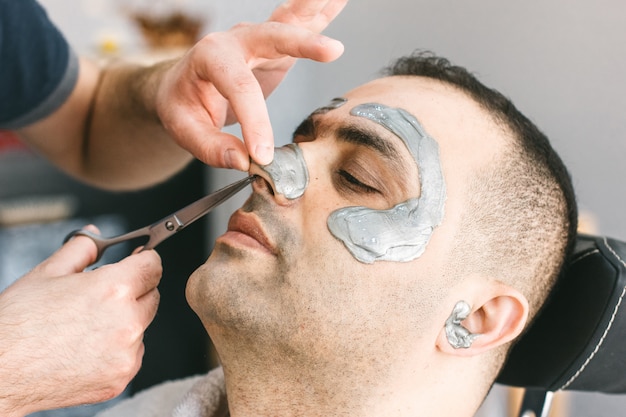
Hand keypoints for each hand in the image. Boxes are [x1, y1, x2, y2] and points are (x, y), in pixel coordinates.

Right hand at [0, 228, 161, 415]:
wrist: (0, 373)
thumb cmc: (17, 325)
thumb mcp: (47, 273)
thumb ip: (82, 249)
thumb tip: (97, 236)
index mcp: (113, 289)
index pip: (153, 266)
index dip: (145, 260)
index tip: (139, 261)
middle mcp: (127, 321)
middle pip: (152, 296)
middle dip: (134, 291)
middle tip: (103, 296)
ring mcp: (127, 353)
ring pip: (142, 326)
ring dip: (126, 321)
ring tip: (87, 326)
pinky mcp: (121, 377)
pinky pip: (133, 353)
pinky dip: (119, 349)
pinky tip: (88, 347)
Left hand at [155, 0, 347, 170]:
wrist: (182, 84)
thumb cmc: (182, 104)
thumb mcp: (183, 129)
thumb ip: (211, 147)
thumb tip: (243, 162)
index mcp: (210, 56)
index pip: (239, 88)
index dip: (255, 123)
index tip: (264, 156)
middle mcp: (237, 39)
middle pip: (273, 36)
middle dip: (303, 43)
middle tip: (332, 51)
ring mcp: (259, 38)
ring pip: (290, 19)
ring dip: (316, 8)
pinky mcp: (277, 46)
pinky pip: (302, 22)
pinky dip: (323, 10)